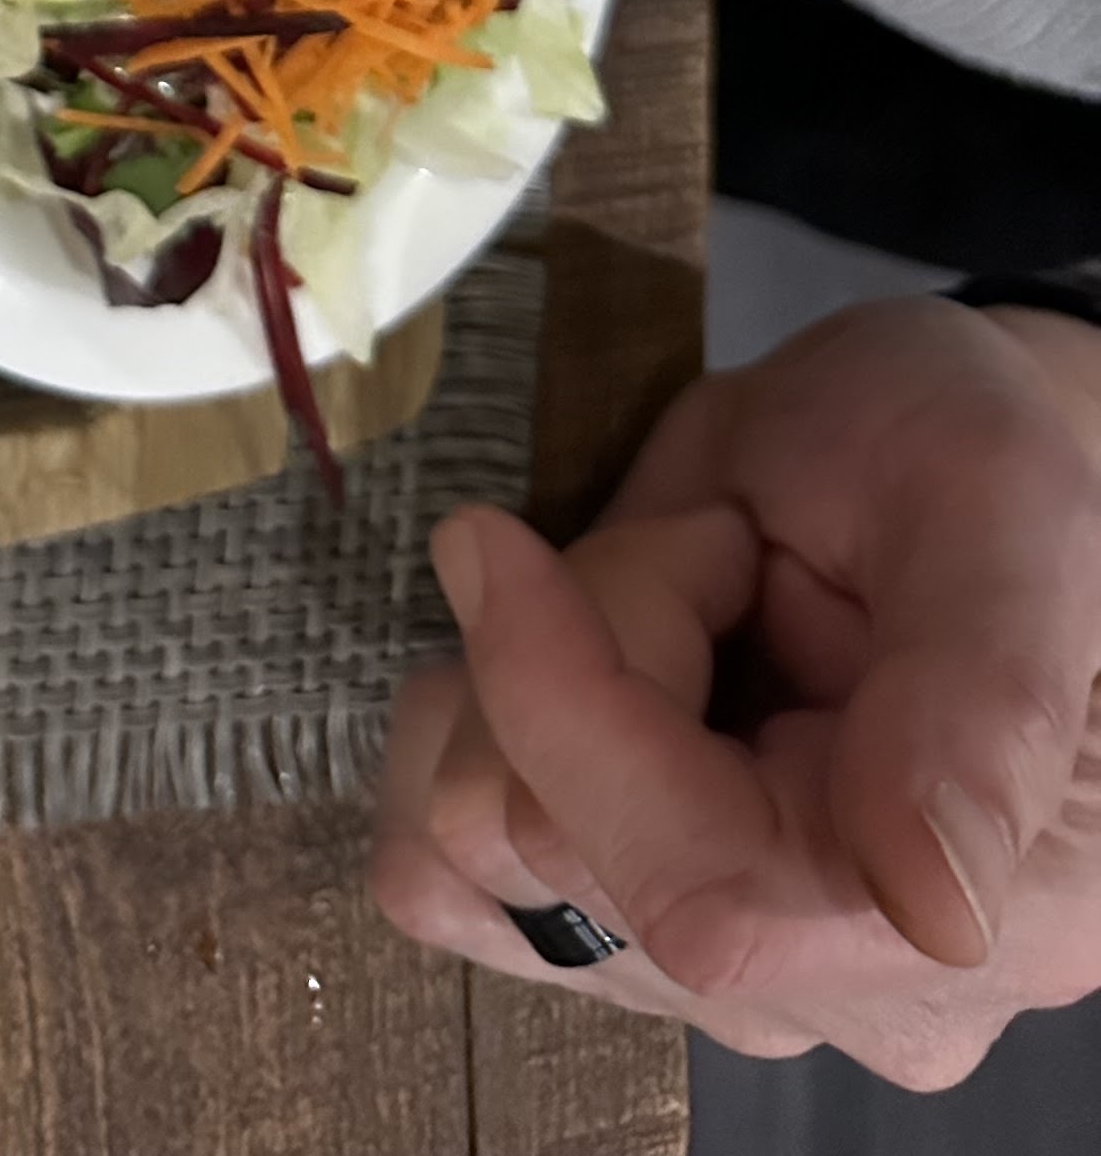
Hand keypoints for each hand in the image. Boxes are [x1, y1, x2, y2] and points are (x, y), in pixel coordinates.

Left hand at [369, 301, 1100, 1085]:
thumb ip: (979, 710)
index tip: (493, 538)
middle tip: (725, 544)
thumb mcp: (1000, 519)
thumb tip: (937, 914)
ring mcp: (714, 965)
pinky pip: (435, 860)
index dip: (560, 713)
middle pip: (550, 858)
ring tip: (675, 595)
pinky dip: (465, 724)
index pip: (698, 895)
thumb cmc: (971, 457)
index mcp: (974, 920)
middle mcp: (837, 988)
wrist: (913, 448)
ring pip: (468, 859)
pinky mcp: (609, 917)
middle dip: (583, 639)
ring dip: (518, 676)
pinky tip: (573, 650)